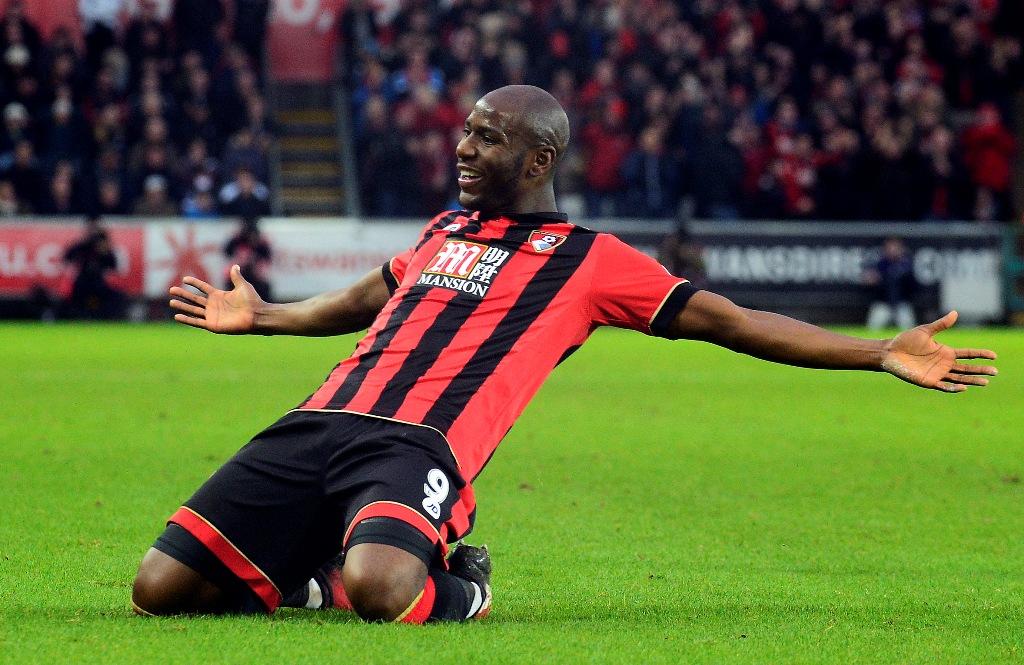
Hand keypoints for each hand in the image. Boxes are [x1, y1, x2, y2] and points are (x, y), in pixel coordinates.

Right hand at [169, 264, 263, 333]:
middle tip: (171, 290)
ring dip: (182, 306)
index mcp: (219, 296)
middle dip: (183, 294)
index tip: (184, 279)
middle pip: (194, 299)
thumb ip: (236, 276)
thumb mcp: (242, 286)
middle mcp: (214, 305)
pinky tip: (177, 316)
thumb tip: (235, 266)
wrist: (256, 315)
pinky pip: (197, 322)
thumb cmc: (252, 301)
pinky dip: (187, 320)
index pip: (203, 288)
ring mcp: (212, 315)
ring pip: (193, 310)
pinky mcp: (213, 325)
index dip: (194, 283)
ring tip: (171, 302)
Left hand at [882, 311, 996, 391]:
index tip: (994, 355)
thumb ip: (941, 324)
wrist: (889, 352)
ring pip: (959, 378)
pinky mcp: (928, 381)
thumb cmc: (906, 340)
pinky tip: (964, 387)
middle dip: (981, 370)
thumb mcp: (925, 331)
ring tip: (986, 382)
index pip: (968, 354)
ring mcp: (937, 373)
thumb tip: (955, 313)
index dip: (981, 354)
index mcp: (945, 352)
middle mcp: (944, 364)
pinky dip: (954, 388)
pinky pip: (944, 386)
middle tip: (995, 372)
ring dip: (972, 380)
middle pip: (967, 368)